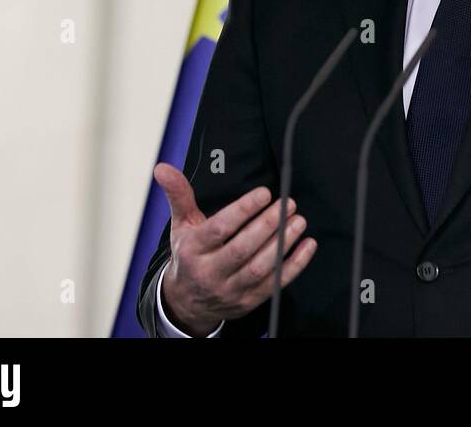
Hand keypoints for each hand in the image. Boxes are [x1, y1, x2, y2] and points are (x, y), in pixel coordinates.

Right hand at [153, 162, 317, 335]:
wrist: (186, 303)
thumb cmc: (189, 257)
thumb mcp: (181, 226)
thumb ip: (179, 196)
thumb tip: (163, 168)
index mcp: (192, 250)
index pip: (219, 229)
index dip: (243, 210)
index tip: (264, 193)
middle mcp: (209, 273)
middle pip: (242, 249)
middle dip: (268, 225)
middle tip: (288, 204)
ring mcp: (230, 290)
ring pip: (259, 268)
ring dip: (282, 243)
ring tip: (298, 221)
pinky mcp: (248, 302)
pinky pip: (274, 284)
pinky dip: (294, 265)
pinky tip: (307, 245)